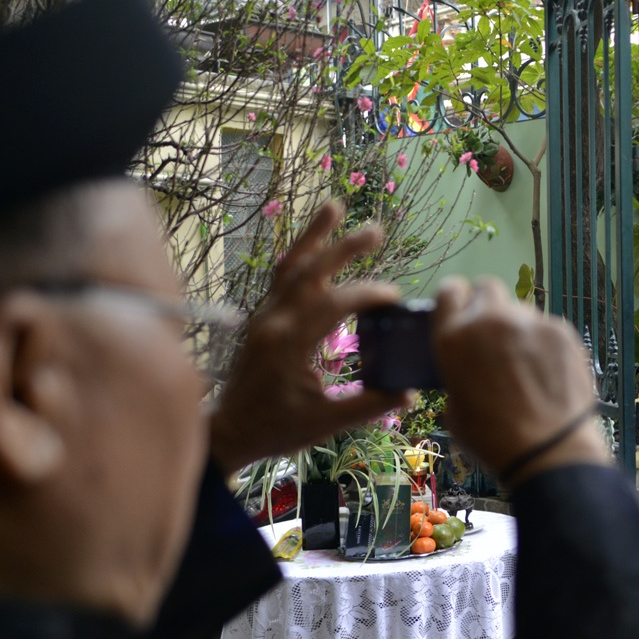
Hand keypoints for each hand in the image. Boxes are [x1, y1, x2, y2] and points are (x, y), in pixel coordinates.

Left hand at [207, 204, 406, 469]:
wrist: (229, 433)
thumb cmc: (276, 430)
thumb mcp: (325, 424)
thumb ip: (368, 405)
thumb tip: (408, 391)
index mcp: (289, 346)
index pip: (333, 305)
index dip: (366, 295)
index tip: (393, 296)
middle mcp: (273, 323)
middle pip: (309, 272)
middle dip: (343, 248)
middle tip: (375, 230)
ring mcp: (264, 317)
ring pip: (290, 266)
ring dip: (313, 236)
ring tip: (334, 205)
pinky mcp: (261, 318)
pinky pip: (281, 278)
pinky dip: (300, 256)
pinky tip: (315, 242)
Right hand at [432, 275, 609, 484]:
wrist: (548, 450)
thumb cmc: (493, 439)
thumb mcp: (455, 409)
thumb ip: (458, 373)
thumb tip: (469, 368)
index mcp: (454, 338)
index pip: (450, 290)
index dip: (456, 301)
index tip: (462, 313)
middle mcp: (490, 321)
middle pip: (487, 288)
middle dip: (488, 307)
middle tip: (494, 336)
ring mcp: (529, 322)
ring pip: (520, 309)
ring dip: (518, 328)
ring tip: (526, 363)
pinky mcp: (561, 331)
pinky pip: (547, 327)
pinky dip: (545, 343)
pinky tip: (549, 372)